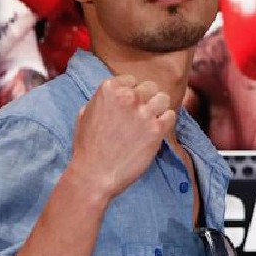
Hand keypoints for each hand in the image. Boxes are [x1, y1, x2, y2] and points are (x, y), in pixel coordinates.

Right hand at [69, 75, 175, 200]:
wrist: (94, 174)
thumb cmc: (87, 147)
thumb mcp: (85, 114)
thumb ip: (102, 100)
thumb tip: (114, 94)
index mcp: (109, 89)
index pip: (131, 80)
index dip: (132, 93)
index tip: (129, 106)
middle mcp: (128, 97)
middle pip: (150, 87)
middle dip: (146, 100)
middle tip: (141, 115)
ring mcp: (143, 112)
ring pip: (163, 98)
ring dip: (158, 109)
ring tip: (150, 122)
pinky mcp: (156, 130)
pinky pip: (171, 115)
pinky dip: (166, 122)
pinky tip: (156, 132)